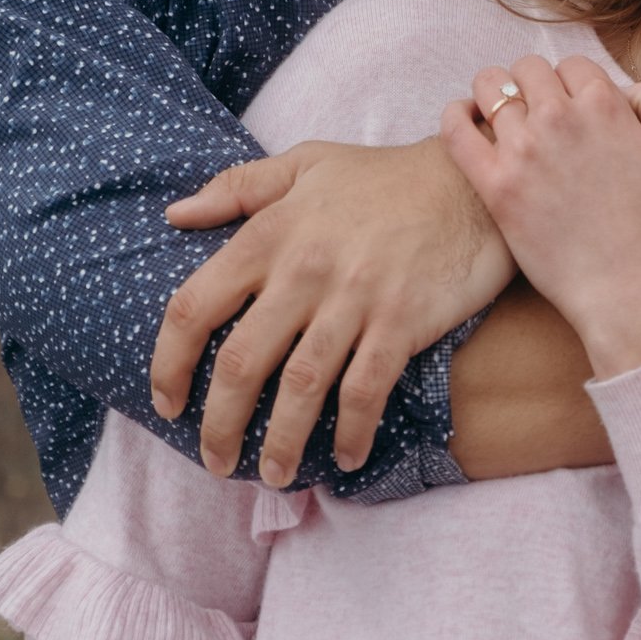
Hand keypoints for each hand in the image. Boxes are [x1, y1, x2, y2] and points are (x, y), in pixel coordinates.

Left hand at [153, 138, 513, 482]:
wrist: (473, 184)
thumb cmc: (384, 177)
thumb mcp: (305, 164)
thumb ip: (237, 188)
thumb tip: (175, 214)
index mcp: (270, 233)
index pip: (195, 306)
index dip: (170, 363)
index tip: (167, 402)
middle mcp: (303, 269)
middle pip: (241, 362)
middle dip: (220, 424)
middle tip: (215, 461)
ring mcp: (354, 298)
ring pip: (300, 387)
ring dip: (281, 442)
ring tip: (275, 475)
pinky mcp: (401, 322)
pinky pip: (366, 390)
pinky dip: (354, 431)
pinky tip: (348, 457)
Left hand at [441, 56, 640, 377]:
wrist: (630, 291)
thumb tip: (630, 86)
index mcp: (605, 107)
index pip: (572, 65)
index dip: (572, 83)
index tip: (571, 107)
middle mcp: (560, 119)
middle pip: (529, 70)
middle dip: (533, 84)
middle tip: (536, 111)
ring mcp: (523, 151)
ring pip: (491, 89)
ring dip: (495, 93)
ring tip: (499, 112)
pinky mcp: (495, 187)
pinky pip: (456, 131)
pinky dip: (455, 114)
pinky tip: (464, 117)